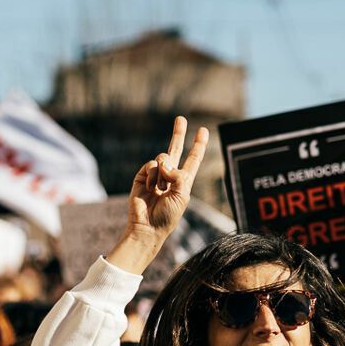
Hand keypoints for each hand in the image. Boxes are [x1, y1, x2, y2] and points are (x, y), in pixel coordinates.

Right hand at [109, 117, 208, 275]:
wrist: (147, 227)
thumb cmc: (168, 216)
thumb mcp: (182, 195)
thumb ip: (178, 175)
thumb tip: (164, 162)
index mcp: (183, 181)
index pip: (193, 159)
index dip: (198, 145)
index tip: (203, 131)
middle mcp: (170, 176)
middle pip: (176, 149)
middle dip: (178, 134)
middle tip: (181, 118)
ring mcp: (155, 175)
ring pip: (163, 158)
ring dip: (163, 173)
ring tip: (160, 189)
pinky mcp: (141, 176)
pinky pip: (151, 165)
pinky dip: (152, 176)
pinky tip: (149, 188)